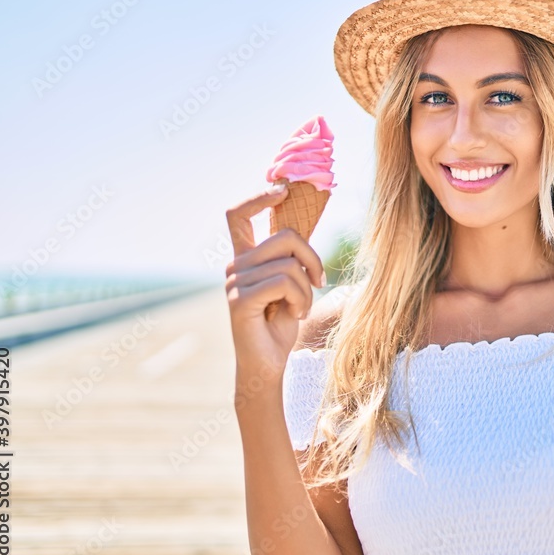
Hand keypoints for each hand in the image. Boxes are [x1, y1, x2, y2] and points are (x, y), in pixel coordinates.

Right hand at [224, 186, 324, 379]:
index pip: (239, 215)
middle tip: (318, 282)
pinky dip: (300, 299)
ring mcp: (235, 281)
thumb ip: (291, 258)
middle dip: (312, 258)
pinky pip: (284, 282)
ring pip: (289, 264)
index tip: (282, 190)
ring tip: (300, 308)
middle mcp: (236, 265)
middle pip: (284, 236)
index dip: (259, 198)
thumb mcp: (292, 285)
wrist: (268, 363)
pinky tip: (296, 315)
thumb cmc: (282, 324)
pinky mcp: (241, 299)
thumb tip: (301, 233)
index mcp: (246, 258)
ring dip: (307, 289)